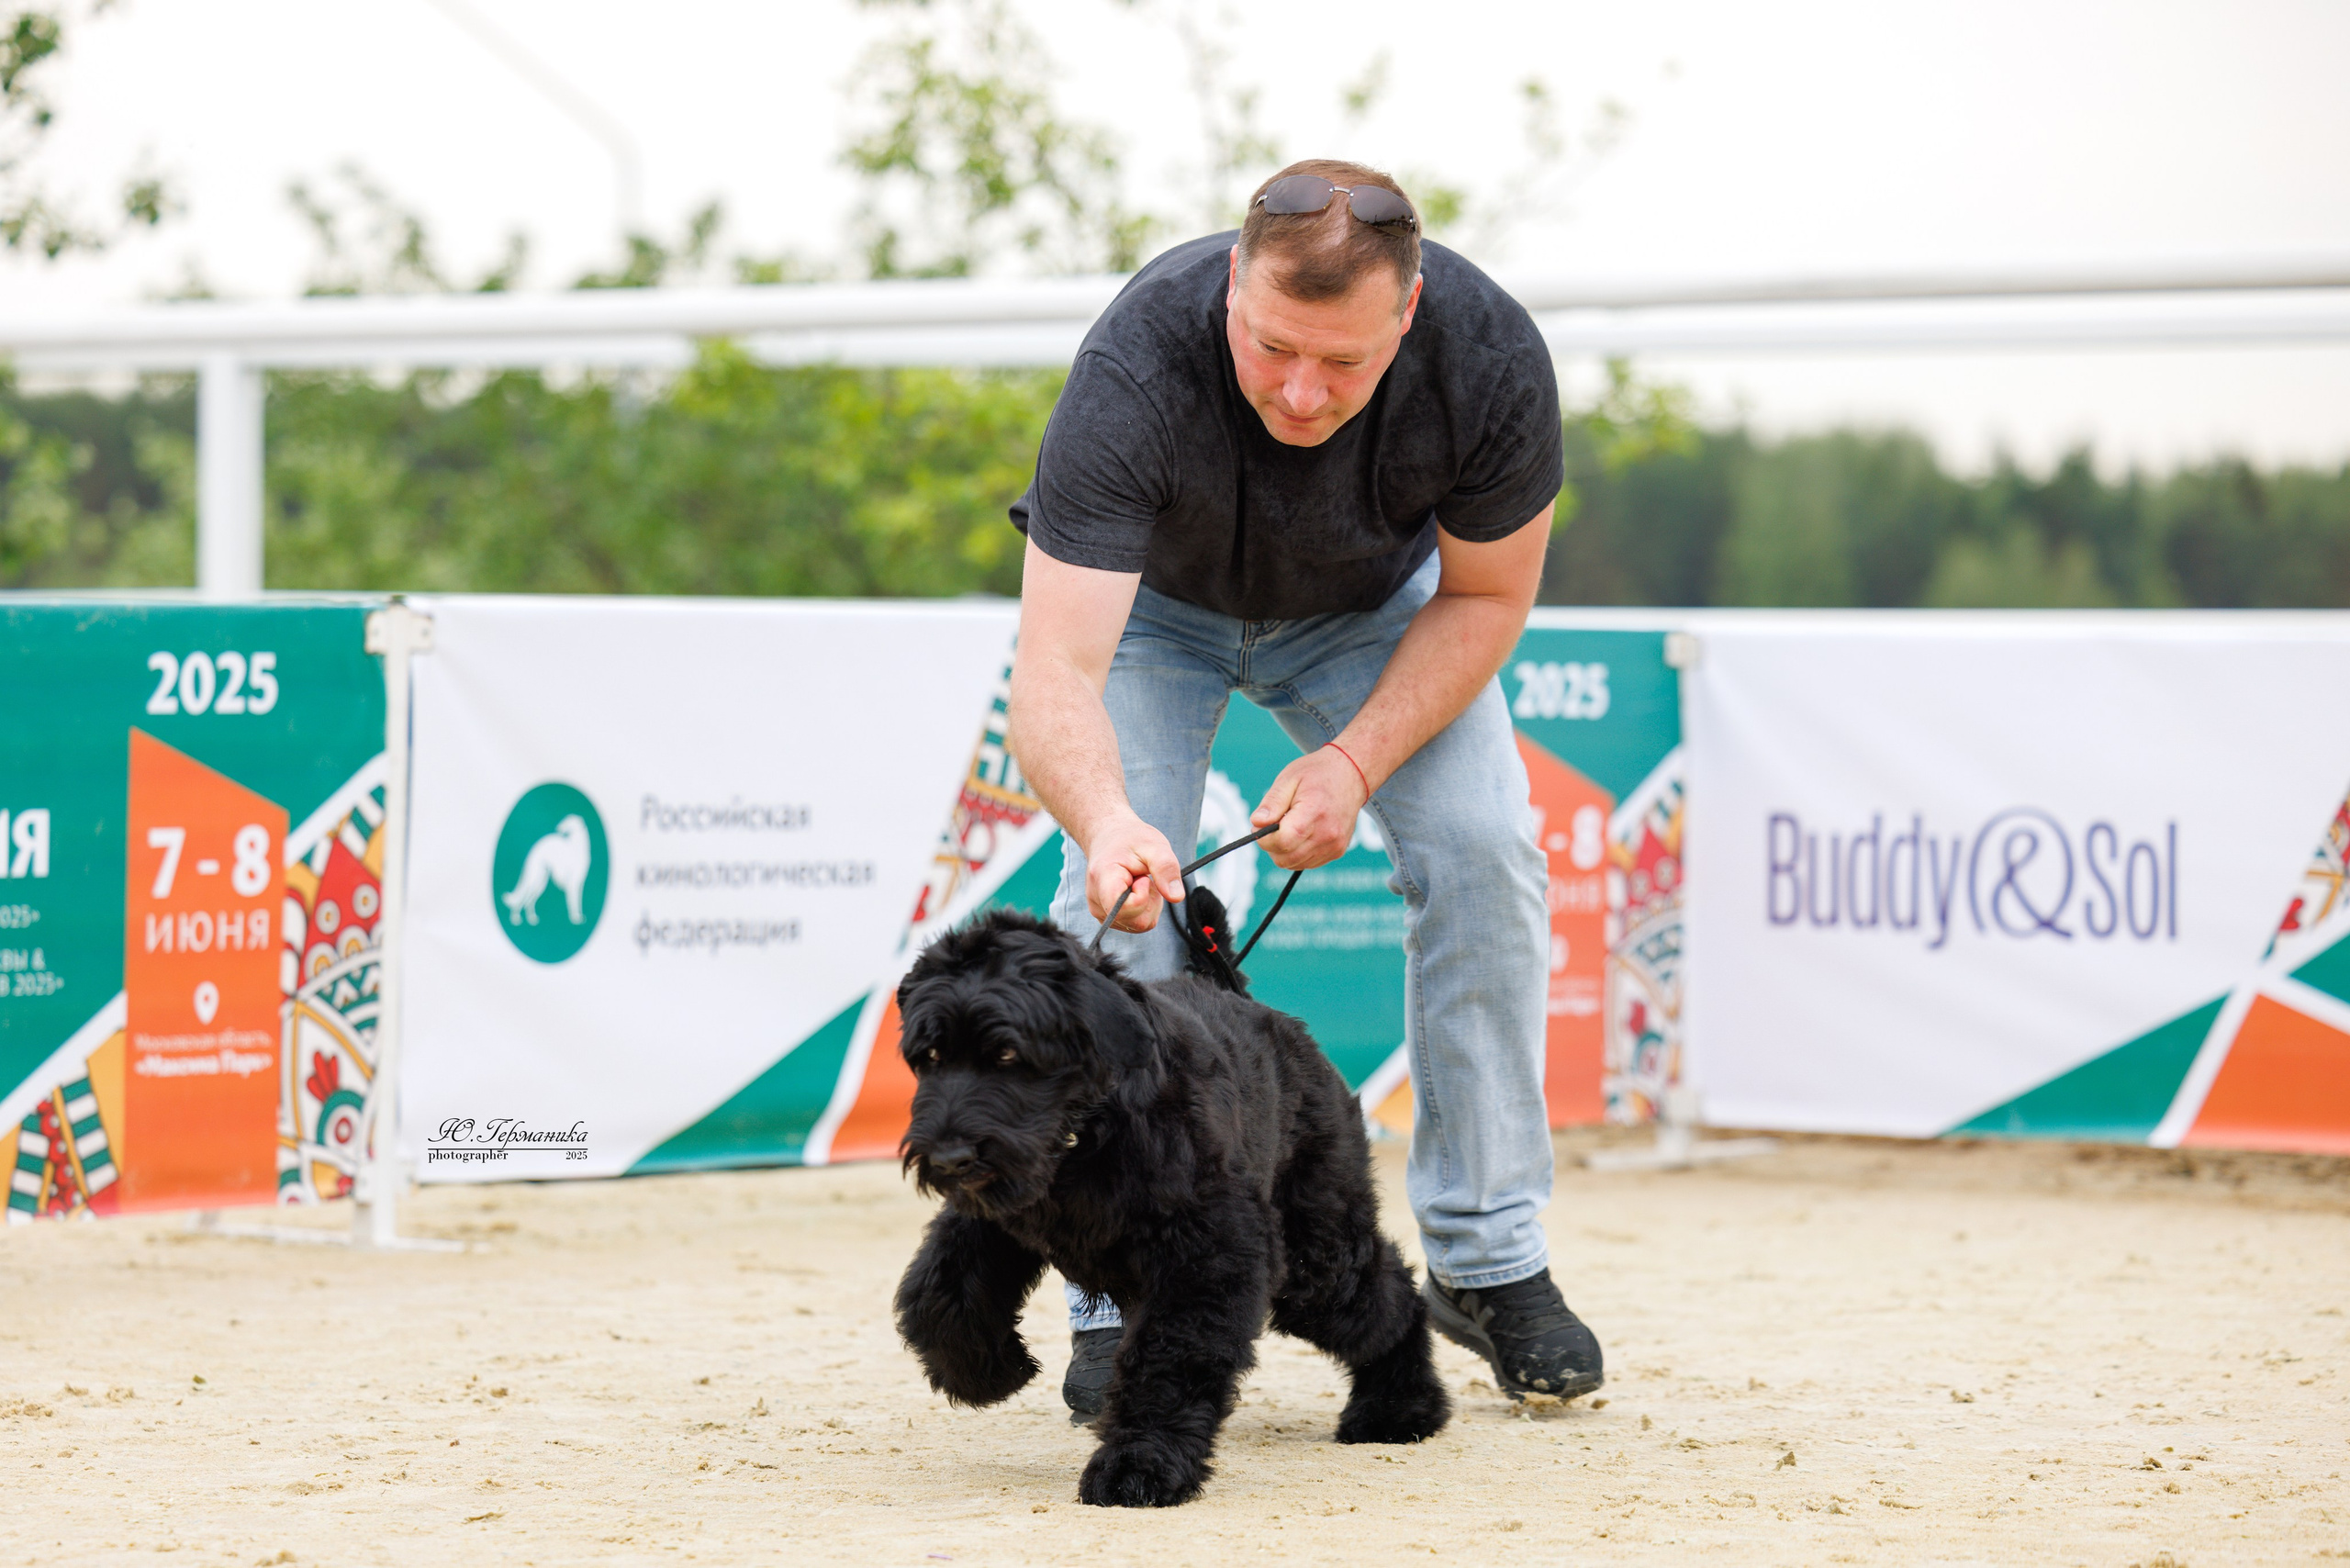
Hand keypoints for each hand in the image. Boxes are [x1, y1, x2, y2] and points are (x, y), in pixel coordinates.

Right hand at [1083, 811, 1185, 931]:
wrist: (1110, 837)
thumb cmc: (1131, 839)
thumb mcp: (1154, 846)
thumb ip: (1166, 869)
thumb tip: (1177, 897)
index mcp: (1102, 881)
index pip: (1125, 910)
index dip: (1143, 896)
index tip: (1142, 876)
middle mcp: (1096, 902)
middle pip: (1136, 922)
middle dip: (1150, 901)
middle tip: (1144, 877)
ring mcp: (1100, 912)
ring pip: (1138, 925)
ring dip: (1148, 905)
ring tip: (1140, 880)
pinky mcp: (1108, 917)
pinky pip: (1136, 924)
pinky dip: (1144, 909)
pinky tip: (1138, 889)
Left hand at [1252, 747, 1369, 870]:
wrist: (1351, 774)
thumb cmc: (1317, 774)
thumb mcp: (1289, 778)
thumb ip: (1272, 802)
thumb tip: (1256, 823)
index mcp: (1314, 813)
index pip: (1282, 842)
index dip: (1265, 838)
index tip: (1261, 825)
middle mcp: (1327, 834)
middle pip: (1286, 858)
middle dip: (1272, 845)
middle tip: (1272, 824)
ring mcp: (1335, 845)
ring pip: (1295, 863)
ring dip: (1284, 850)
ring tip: (1289, 825)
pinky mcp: (1338, 851)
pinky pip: (1307, 862)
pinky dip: (1297, 852)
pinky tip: (1302, 832)